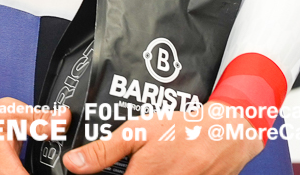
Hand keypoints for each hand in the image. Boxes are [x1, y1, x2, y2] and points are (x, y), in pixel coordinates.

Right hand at [0, 98, 70, 174]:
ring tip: (14, 158)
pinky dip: (9, 171)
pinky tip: (7, 162)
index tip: (57, 169)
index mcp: (4, 172)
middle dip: (36, 171)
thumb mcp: (8, 114)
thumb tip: (63, 120)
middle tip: (30, 157)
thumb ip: (39, 120)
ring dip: (19, 169)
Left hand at [62, 101, 270, 174]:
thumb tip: (74, 163)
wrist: (226, 135)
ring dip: (144, 174)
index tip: (108, 171)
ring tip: (155, 163)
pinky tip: (165, 169)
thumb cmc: (182, 129)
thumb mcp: (139, 131)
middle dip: (129, 174)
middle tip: (136, 164)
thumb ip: (105, 150)